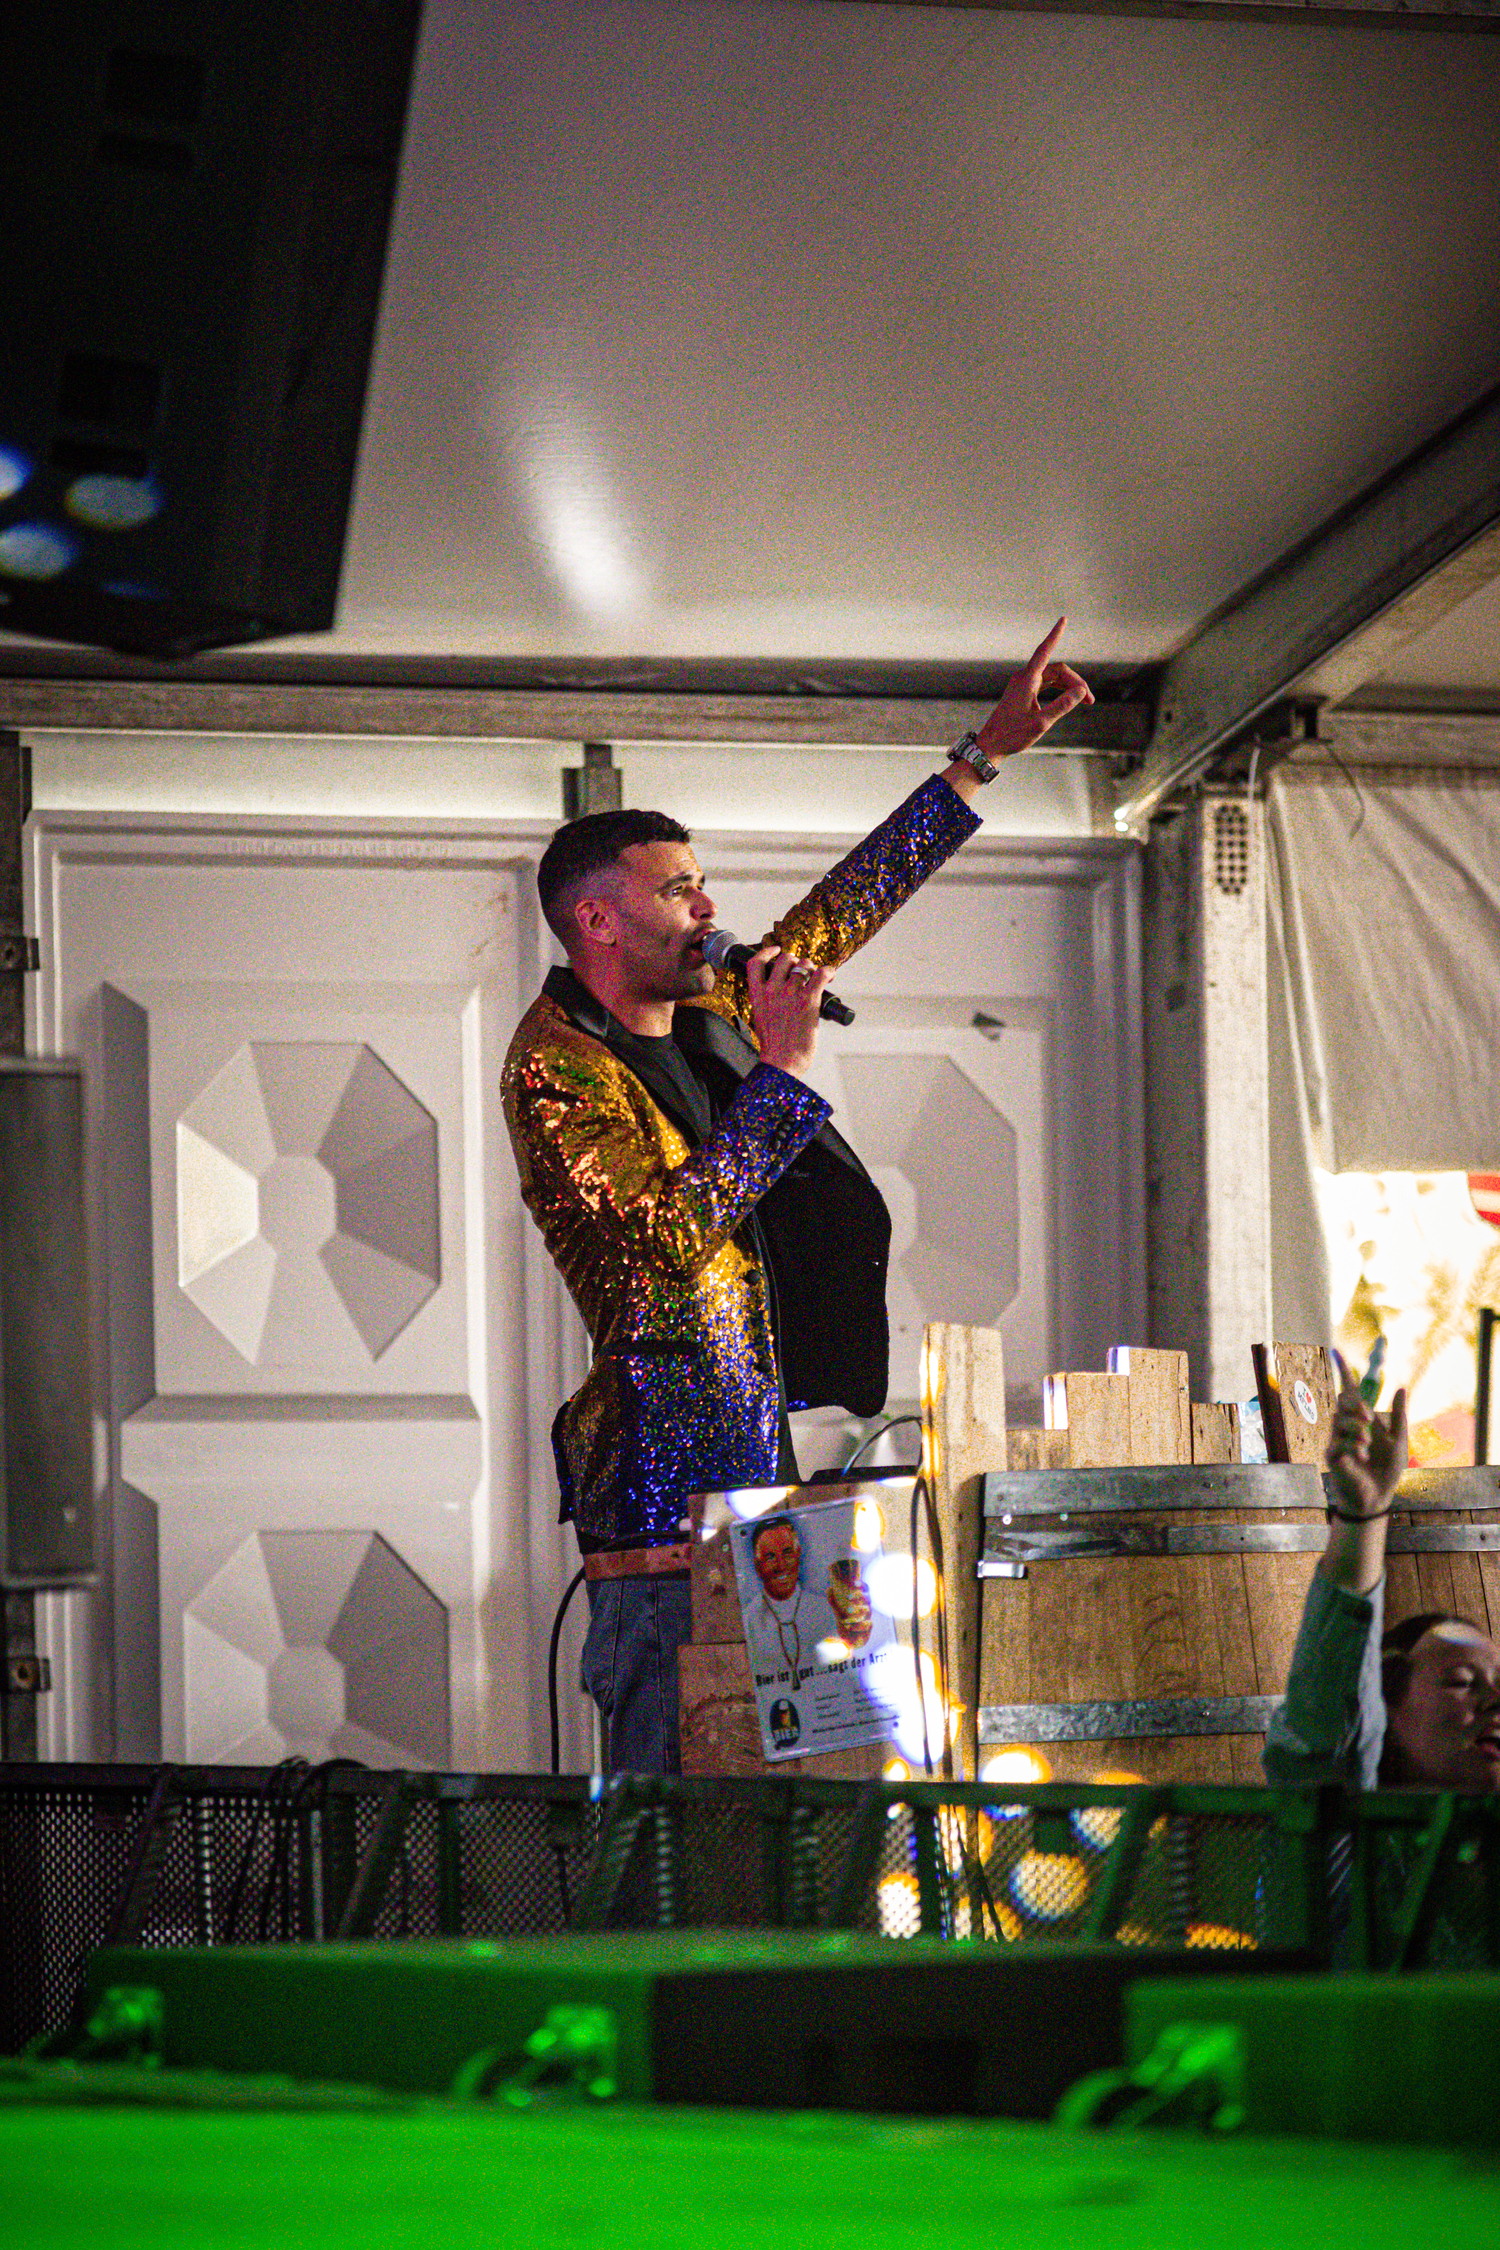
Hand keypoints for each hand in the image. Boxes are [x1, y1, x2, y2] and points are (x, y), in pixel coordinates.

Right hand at [747, 945, 831, 1080]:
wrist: (782, 1061)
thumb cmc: (773, 1045)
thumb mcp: (760, 1018)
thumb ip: (766, 1001)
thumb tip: (777, 992)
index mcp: (757, 995)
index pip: (756, 963)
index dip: (767, 952)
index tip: (775, 951)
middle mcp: (773, 990)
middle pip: (785, 959)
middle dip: (795, 961)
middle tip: (801, 970)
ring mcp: (791, 993)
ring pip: (804, 965)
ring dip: (812, 968)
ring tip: (816, 977)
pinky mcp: (809, 999)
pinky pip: (822, 974)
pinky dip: (828, 971)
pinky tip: (829, 975)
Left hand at [974, 617, 1093, 764]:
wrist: (991, 745)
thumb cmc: (1012, 735)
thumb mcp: (1041, 723)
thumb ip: (1062, 706)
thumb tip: (1082, 691)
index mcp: (1027, 680)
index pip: (1044, 651)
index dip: (1055, 635)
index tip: (1064, 620)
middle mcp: (1024, 678)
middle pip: (1057, 670)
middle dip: (1075, 682)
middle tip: (1090, 701)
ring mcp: (1023, 684)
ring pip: (1053, 677)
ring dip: (1069, 686)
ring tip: (1085, 702)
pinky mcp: (1023, 693)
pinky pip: (1046, 683)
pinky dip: (1059, 689)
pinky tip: (1068, 699)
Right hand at [1327, 1362, 1408, 1518]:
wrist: (1378, 1496)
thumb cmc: (1387, 1470)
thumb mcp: (1400, 1441)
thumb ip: (1400, 1416)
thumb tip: (1401, 1388)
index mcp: (1363, 1420)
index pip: (1350, 1391)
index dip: (1344, 1371)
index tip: (1337, 1351)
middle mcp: (1347, 1427)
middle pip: (1342, 1401)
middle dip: (1354, 1405)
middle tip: (1369, 1417)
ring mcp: (1337, 1440)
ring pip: (1340, 1421)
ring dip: (1357, 1431)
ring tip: (1368, 1446)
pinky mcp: (1332, 1455)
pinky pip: (1338, 1442)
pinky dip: (1353, 1447)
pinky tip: (1361, 1458)